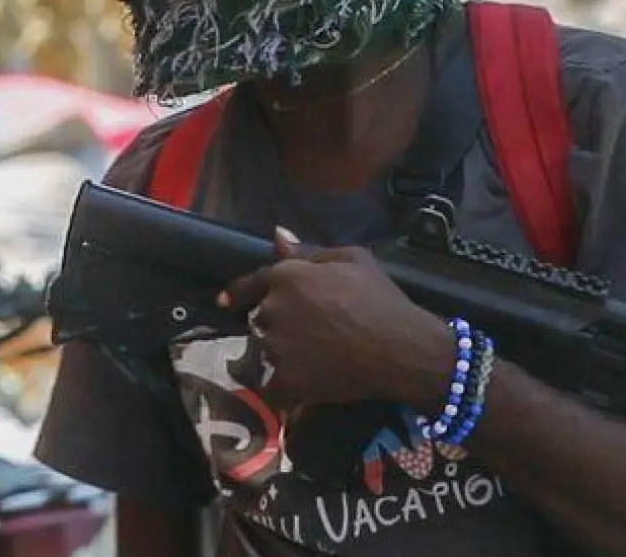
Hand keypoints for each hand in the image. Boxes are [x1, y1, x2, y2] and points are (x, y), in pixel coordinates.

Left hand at [219, 228, 453, 409]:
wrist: (400, 348)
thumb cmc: (381, 298)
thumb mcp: (353, 259)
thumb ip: (310, 251)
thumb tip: (277, 237)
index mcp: (286, 276)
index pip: (252, 282)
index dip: (238, 291)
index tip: (225, 301)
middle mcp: (273, 310)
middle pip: (262, 318)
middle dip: (277, 322)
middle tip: (308, 331)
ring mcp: (277, 346)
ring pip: (267, 350)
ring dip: (281, 353)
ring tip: (312, 358)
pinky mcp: (287, 380)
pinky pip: (273, 386)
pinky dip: (284, 387)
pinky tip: (302, 386)